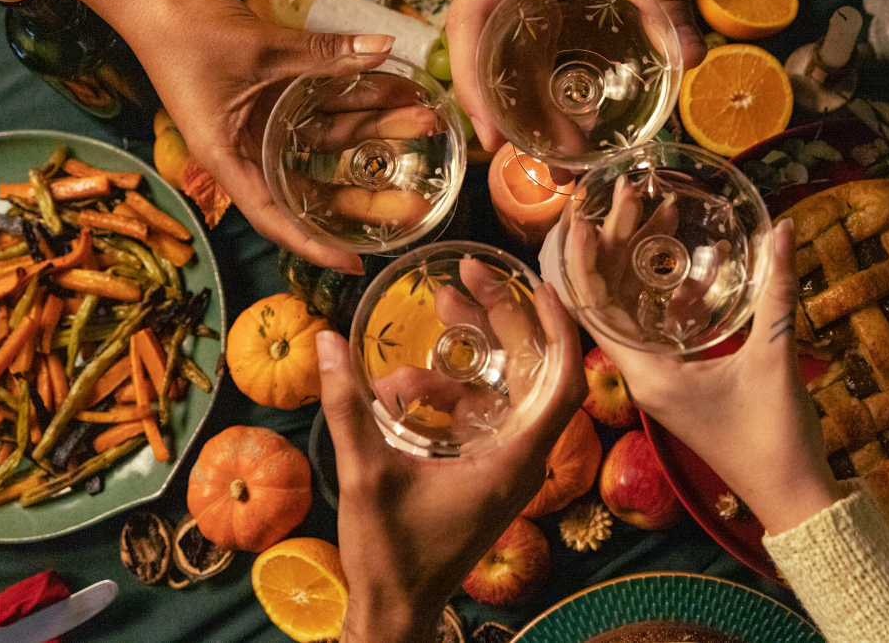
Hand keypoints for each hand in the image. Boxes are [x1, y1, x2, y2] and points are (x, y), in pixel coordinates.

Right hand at [121, 0, 396, 272]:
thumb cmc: (187, 34)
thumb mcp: (261, 48)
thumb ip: (324, 53)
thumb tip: (383, 46)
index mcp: (231, 159)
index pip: (277, 217)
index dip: (315, 245)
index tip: (355, 263)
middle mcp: (251, 150)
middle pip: (315, 187)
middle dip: (367, 194)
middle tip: (417, 203)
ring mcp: (266, 125)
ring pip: (329, 142)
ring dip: (375, 131)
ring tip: (424, 122)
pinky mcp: (276, 98)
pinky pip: (324, 108)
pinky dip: (357, 101)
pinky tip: (396, 93)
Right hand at [318, 283, 584, 642]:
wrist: (396, 609)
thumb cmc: (391, 554)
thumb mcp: (366, 475)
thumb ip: (347, 407)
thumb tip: (325, 341)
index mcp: (514, 460)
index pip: (563, 385)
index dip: (560, 331)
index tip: (541, 286)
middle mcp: (521, 458)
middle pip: (531, 372)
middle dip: (501, 320)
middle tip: (463, 280)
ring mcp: (505, 464)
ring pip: (502, 390)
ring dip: (470, 353)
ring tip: (434, 314)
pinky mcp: (486, 469)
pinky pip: (481, 413)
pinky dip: (453, 390)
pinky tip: (407, 380)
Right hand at [446, 0, 705, 150]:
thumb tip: (689, 58)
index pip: (471, 20)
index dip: (475, 83)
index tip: (495, 136)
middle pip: (488, 49)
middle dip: (511, 112)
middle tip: (551, 166)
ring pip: (514, 49)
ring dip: (534, 103)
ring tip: (569, 154)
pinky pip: (543, 35)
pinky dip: (555, 78)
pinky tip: (579, 111)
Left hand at [575, 217, 840, 534]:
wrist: (790, 495)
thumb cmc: (774, 436)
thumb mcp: (774, 359)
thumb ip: (777, 293)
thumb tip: (784, 229)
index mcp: (646, 373)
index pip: (593, 309)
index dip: (582, 262)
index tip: (580, 217)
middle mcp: (641, 374)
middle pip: (610, 300)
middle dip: (617, 245)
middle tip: (629, 195)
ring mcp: (658, 378)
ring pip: (635, 310)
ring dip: (643, 265)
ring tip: (657, 212)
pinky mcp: (678, 381)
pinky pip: (661, 327)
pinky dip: (672, 294)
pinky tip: (696, 264)